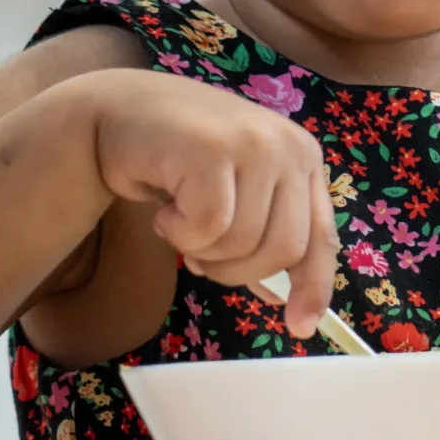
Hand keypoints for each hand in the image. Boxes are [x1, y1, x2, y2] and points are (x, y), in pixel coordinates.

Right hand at [85, 69, 336, 337]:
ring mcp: (254, 144)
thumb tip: (280, 298)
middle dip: (237, 271)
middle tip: (200, 254)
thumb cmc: (178, 160)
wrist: (119, 113)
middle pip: (283, 249)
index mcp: (303, 158)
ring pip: (243, 243)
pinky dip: (179, 233)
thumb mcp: (235, 194)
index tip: (300, 326)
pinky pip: (208, 228)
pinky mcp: (213, 151)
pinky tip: (165, 209)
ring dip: (201, 250)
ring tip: (179, 220)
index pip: (320, 236)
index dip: (313, 286)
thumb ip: (262, 235)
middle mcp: (288, 146)